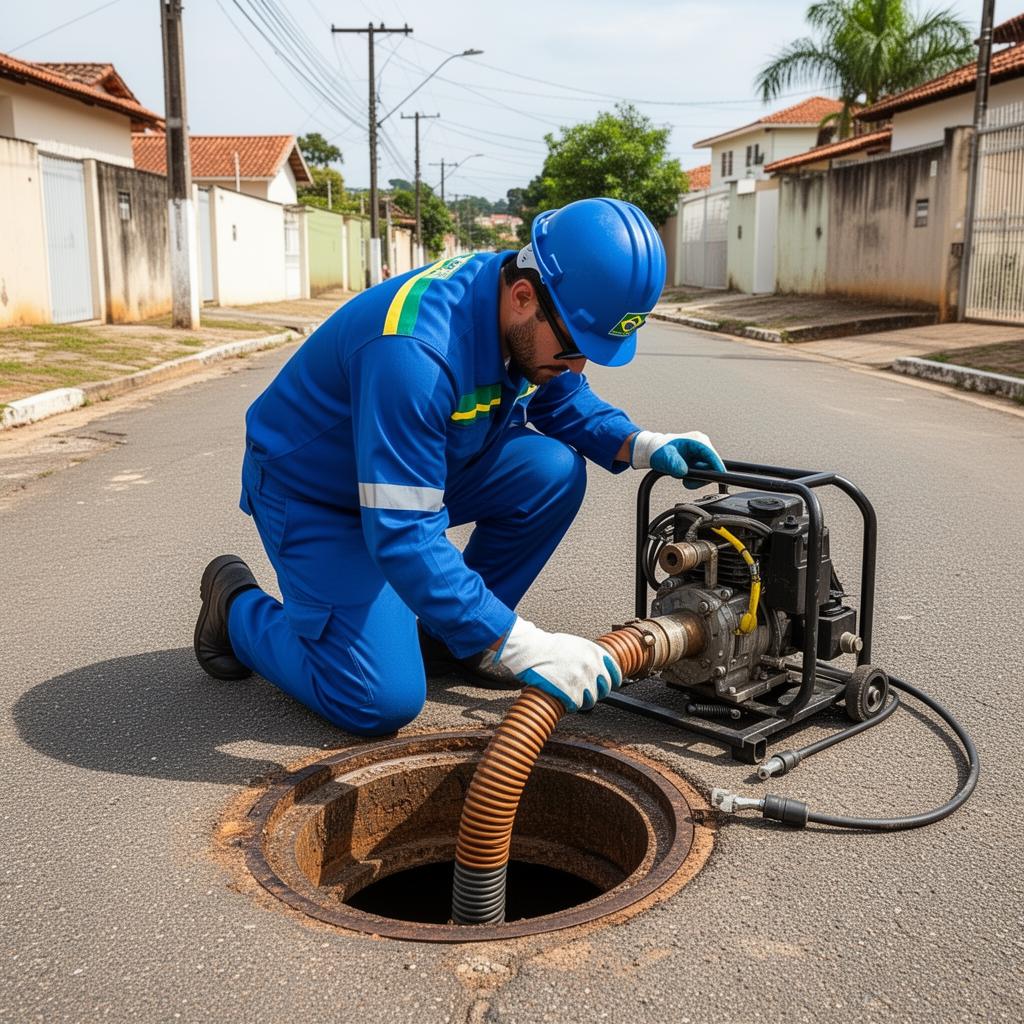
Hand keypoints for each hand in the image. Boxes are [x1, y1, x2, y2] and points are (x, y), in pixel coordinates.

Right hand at [491, 617, 621, 711]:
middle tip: (586, 692)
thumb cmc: (549, 646)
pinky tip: (564, 699)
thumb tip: (599, 668)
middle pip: (605, 690)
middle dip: (596, 692)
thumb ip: (590, 656)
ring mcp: (581, 680)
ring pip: (591, 700)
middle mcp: (592, 667)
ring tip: (572, 695)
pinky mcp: (569, 692)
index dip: (611, 682)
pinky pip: (576, 706)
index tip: (607, 685)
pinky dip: (570, 705)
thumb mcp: (576, 644)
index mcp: (595, 653)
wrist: (531, 650)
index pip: (615, 673)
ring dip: (582, 700)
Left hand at [630, 430, 724, 489]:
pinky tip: (683, 474)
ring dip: (696, 477)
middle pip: (712, 465)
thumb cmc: (657, 449)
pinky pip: (702, 471)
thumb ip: (674, 464)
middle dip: (701, 477)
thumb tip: (683, 471)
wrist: (651, 450)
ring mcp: (700, 452)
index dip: (717, 467)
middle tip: (687, 482)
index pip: (713, 455)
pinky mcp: (697, 458)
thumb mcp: (664, 457)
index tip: (720, 477)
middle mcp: (702, 444)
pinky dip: (693, 476)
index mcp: (697, 440)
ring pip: (708, 470)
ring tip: (681, 476)